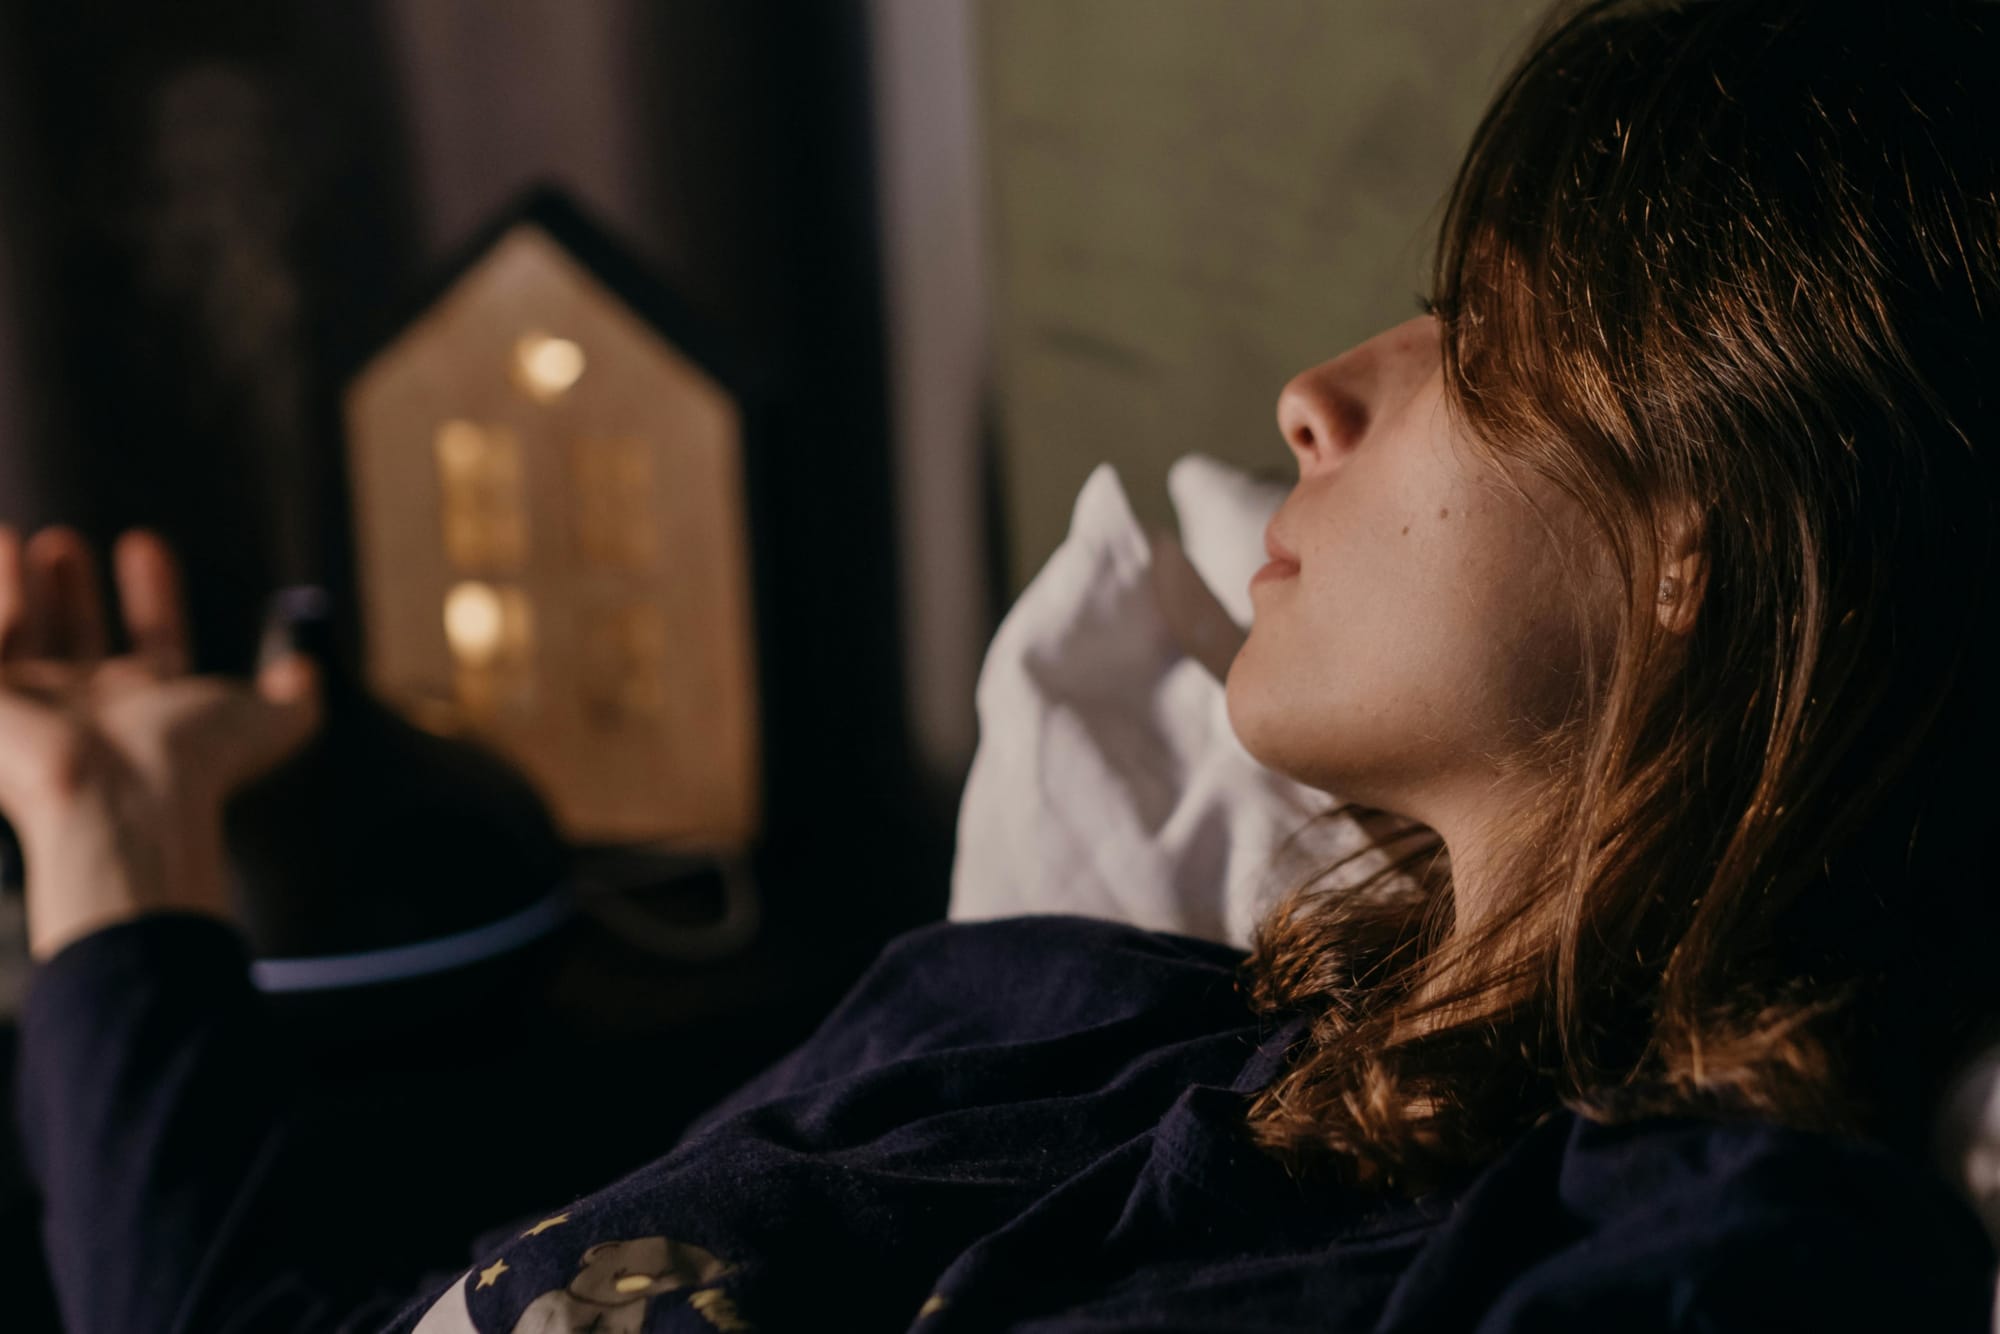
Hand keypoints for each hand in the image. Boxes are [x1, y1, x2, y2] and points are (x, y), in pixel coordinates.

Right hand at [0, 526, 322, 960]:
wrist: (121, 795)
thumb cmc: (193, 760)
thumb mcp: (268, 725)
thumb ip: (297, 701)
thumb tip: (309, 671)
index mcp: (153, 713)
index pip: (153, 643)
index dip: (152, 596)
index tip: (145, 542)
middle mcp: (90, 713)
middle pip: (76, 642)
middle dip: (70, 592)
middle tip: (62, 542)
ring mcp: (35, 711)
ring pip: (19, 638)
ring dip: (14, 586)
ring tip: (13, 534)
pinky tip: (0, 551)